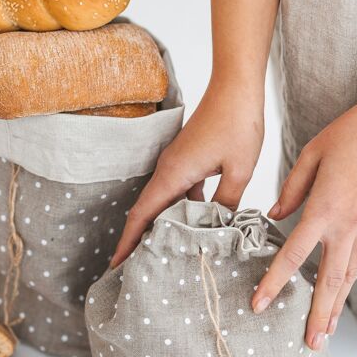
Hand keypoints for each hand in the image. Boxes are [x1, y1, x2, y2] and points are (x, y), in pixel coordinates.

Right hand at [111, 79, 264, 266]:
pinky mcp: (188, 160)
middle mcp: (169, 169)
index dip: (128, 241)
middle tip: (134, 269)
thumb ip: (227, 203)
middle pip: (146, 211)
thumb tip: (220, 227)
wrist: (237, 87)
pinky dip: (180, 211)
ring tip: (162, 254)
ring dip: (160, 226)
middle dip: (137, 240)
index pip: (142, 214)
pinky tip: (193, 227)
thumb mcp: (239, 171)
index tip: (117, 264)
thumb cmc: (237, 123)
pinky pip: (178, 192)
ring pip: (163, 203)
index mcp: (173, 173)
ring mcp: (177, 164)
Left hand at [252, 93, 356, 349]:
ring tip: (325, 333)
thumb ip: (291, 190)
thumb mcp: (312, 154)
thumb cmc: (352, 131)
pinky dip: (346, 281)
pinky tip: (338, 294)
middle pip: (330, 279)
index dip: (275, 282)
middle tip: (310, 344)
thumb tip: (274, 216)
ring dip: (335, 306)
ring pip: (348, 275)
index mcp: (326, 207)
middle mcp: (348, 224)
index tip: (259, 305)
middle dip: (319, 314)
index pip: (295, 254)